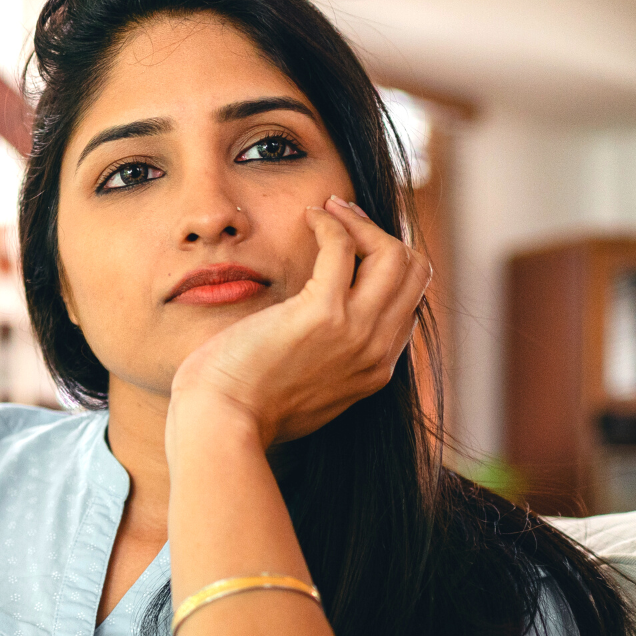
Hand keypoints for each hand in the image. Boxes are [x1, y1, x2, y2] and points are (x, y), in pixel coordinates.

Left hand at [168, 195, 430, 450]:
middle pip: (413, 273)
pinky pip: (343, 248)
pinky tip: (308, 217)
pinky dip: (330, 223)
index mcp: (375, 370)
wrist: (222, 424)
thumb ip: (328, 363)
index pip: (408, 302)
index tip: (354, 246)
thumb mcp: (306, 390)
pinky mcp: (322, 314)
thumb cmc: (246, 407)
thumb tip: (320, 336)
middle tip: (344, 218)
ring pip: (393, 255)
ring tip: (328, 211)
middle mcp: (376, 352)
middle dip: (382, 236)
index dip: (386, 266)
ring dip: (361, 223)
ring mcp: (355, 332)